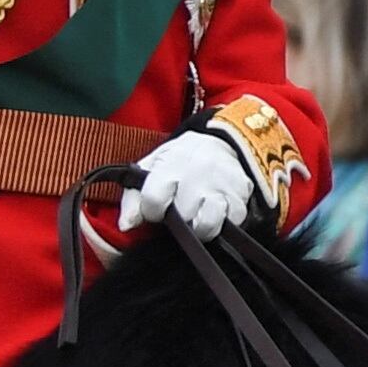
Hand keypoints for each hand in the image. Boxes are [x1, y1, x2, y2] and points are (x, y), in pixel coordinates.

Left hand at [120, 128, 256, 238]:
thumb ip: (132, 198)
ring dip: (199, 224)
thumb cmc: (180, 160)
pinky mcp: (241, 193)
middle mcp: (198, 171)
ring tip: (196, 214)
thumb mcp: (151, 168)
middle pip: (181, 216)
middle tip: (179, 207)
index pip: (154, 200)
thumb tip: (126, 225)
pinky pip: (232, 222)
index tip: (156, 208)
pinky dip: (224, 221)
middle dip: (177, 218)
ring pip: (206, 224)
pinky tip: (216, 209)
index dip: (151, 210)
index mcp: (171, 163)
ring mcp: (222, 183)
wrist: (220, 142)